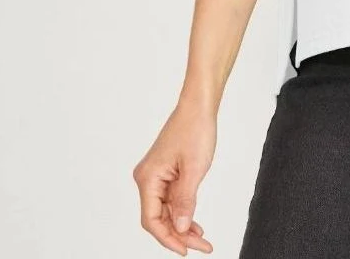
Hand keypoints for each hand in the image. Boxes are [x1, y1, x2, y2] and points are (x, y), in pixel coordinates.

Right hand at [133, 102, 216, 253]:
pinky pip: (171, 199)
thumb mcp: (194, 169)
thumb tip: (180, 228)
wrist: (199, 106)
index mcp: (147, 178)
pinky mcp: (166, 172)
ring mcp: (156, 176)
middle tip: (202, 247)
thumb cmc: (195, 129)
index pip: (152, 220)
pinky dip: (183, 211)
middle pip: (159, 218)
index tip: (185, 250)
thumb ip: (185, 201)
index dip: (168, 238)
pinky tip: (194, 223)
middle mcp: (147, 179)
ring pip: (166, 210)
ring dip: (182, 225)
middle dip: (179, 234)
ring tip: (201, 239)